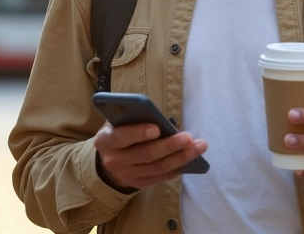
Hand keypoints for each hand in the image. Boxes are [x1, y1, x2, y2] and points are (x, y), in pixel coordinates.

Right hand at [92, 121, 207, 191]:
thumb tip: (160, 119)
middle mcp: (115, 160)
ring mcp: (127, 175)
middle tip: (188, 138)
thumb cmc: (117, 132)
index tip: (157, 128)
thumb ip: (131, 119)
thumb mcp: (116, 122)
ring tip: (198, 147)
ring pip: (157, 167)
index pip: (122, 137)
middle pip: (145, 154)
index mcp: (105, 140)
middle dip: (169, 146)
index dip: (139, 133)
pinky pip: (161, 176)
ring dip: (181, 157)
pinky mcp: (138, 184)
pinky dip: (177, 168)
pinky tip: (191, 160)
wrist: (108, 159)